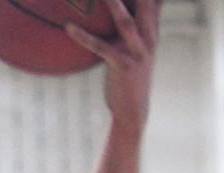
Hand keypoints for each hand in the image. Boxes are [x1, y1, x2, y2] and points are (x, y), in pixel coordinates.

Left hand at [65, 0, 160, 135]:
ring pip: (126, 22)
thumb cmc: (130, 78)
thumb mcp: (136, 50)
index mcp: (152, 32)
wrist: (133, 111)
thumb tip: (121, 14)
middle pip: (146, 4)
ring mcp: (137, 52)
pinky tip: (68, 28)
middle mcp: (149, 38)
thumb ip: (133, 30)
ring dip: (115, 4)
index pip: (155, 1)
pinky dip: (83, 36)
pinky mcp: (123, 66)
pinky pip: (100, 47)